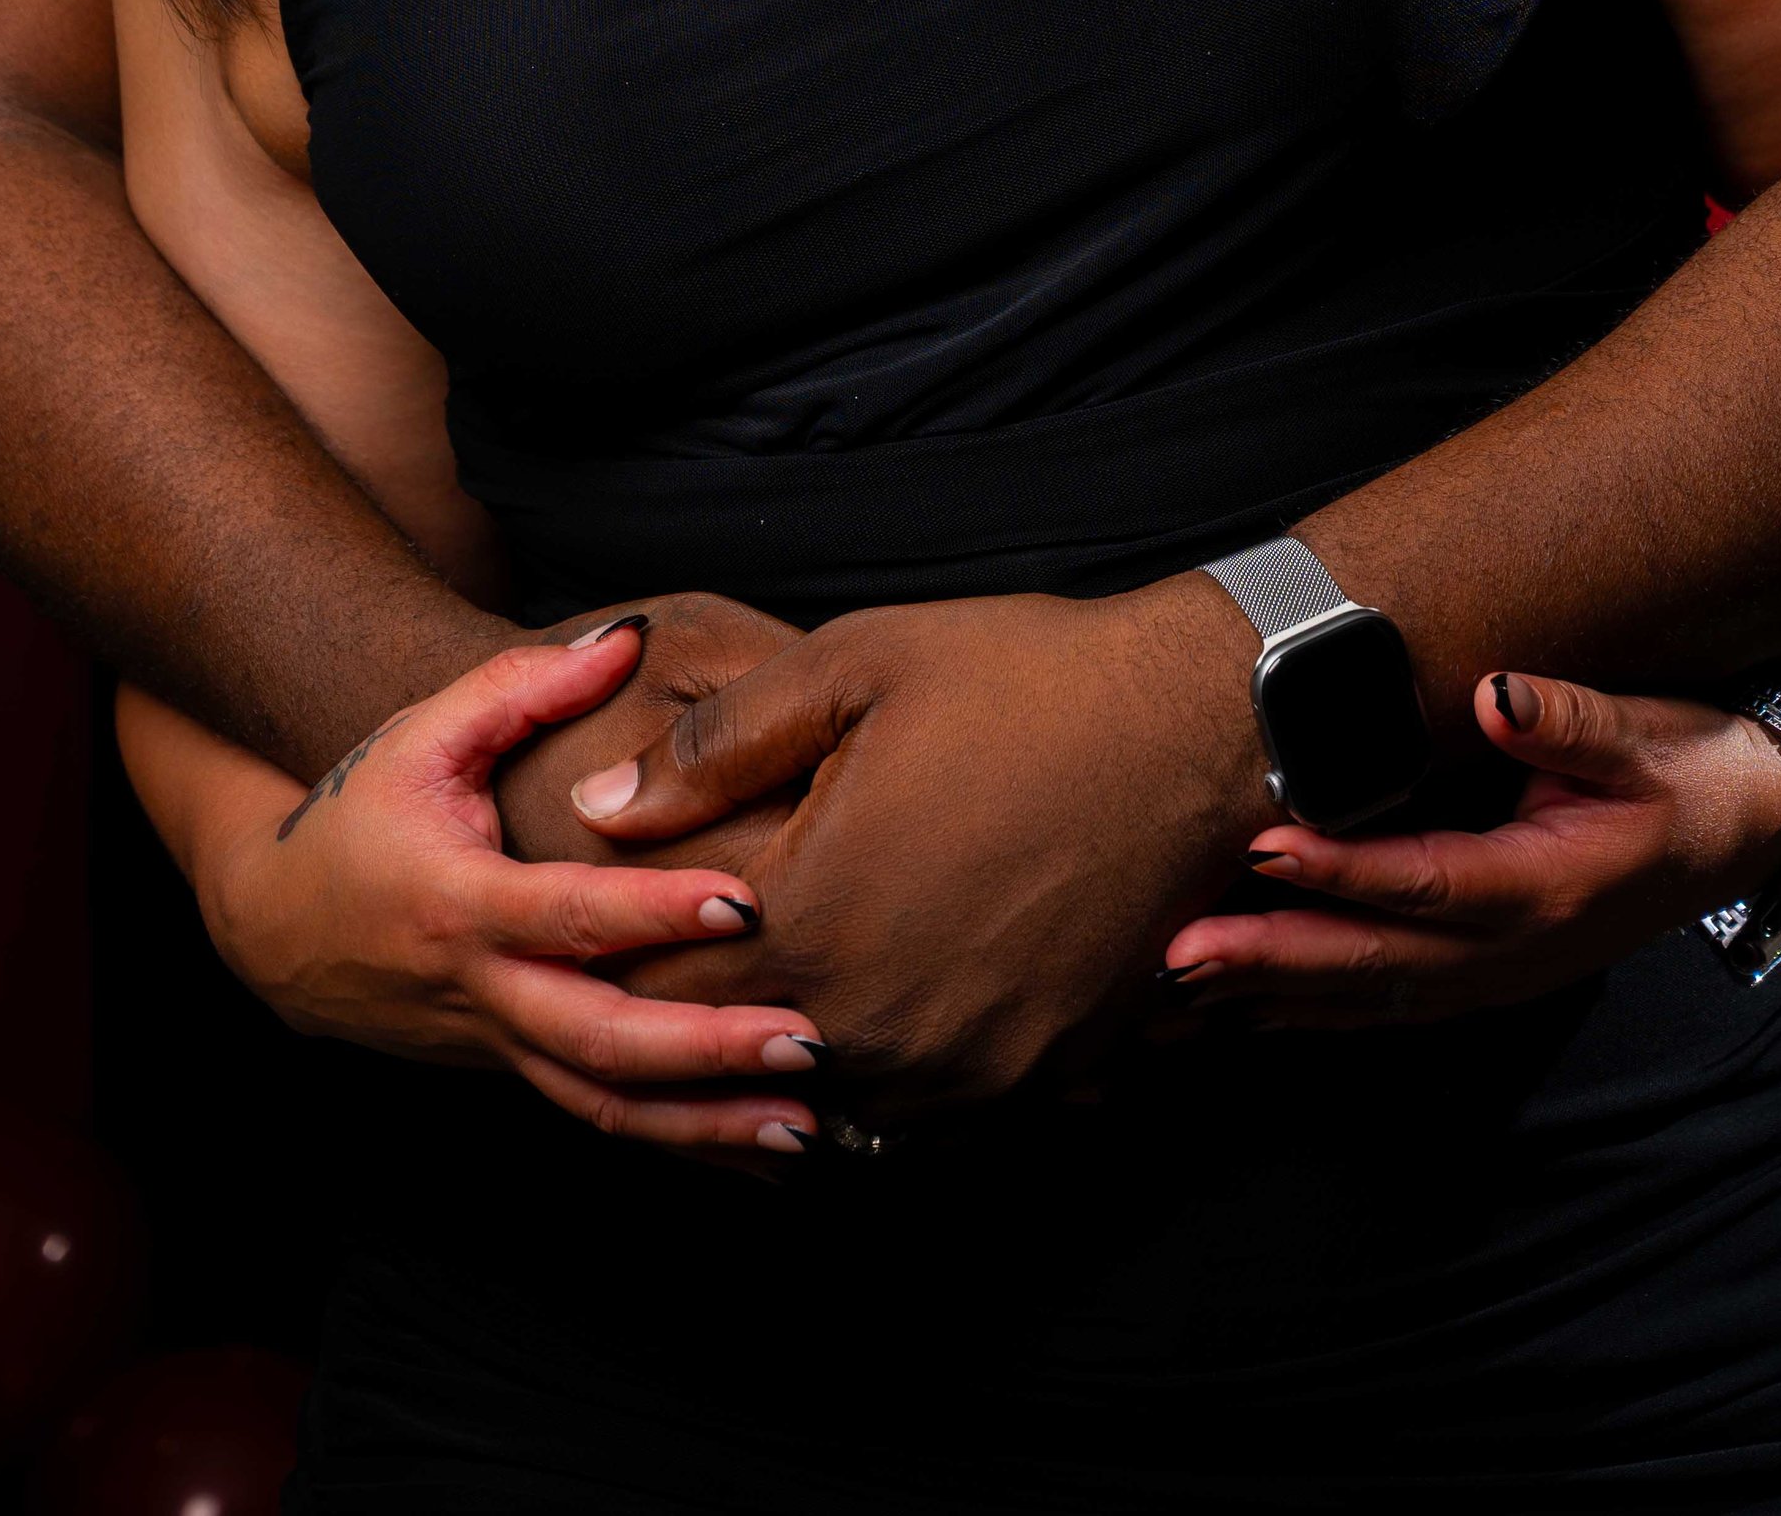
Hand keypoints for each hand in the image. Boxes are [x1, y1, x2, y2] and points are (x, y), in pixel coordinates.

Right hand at [193, 621, 830, 1153]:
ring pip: (602, 1105)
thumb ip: (524, 685)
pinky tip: (766, 1156)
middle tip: (806, 1045)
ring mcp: (497, 1047)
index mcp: (460, 904)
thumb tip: (628, 638)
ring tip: (809, 1127)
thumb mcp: (425, 735)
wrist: (279, 928)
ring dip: (706, 1126)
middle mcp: (481, 992)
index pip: (565, 915)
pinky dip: (682, 1144)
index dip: (653, 914)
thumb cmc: (363, 816)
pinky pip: (600, 1116)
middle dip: (705, 1051)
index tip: (746, 906)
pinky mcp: (513, 1073)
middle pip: (596, 1041)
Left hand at [587, 578, 1267, 1111]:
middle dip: (687, 1007)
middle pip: (730, 1052)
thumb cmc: (1023, 682)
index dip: (608, 948)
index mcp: (816, 925)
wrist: (1197, 728)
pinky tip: (869, 1002)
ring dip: (782, 1051)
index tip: (583, 916)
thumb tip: (600, 809)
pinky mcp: (1033, 1077)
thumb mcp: (849, 669)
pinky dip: (878, 1069)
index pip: (657, 980)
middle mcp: (881, 1026)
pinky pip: (919, 1111)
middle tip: (659, 953)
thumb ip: (710, 748)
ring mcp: (965, 1068)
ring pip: (824, 1097)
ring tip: (759, 984)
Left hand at [1157, 669, 1780, 1023]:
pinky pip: (1385, 1006)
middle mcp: (1515, 951)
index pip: (1424, 881)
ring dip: (1271, 996)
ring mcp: (1499, 976)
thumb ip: (1568, 720)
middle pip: (1377, 961)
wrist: (1749, 831)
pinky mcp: (1485, 977)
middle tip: (1177, 951)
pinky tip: (1241, 1013)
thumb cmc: (1689, 770)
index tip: (1259, 848)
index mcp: (1548, 885)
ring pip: (1369, 998)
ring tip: (1173, 995)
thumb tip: (1495, 695)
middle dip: (1271, 957)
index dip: (1340, 872)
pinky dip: (1309, 1012)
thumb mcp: (1647, 734)